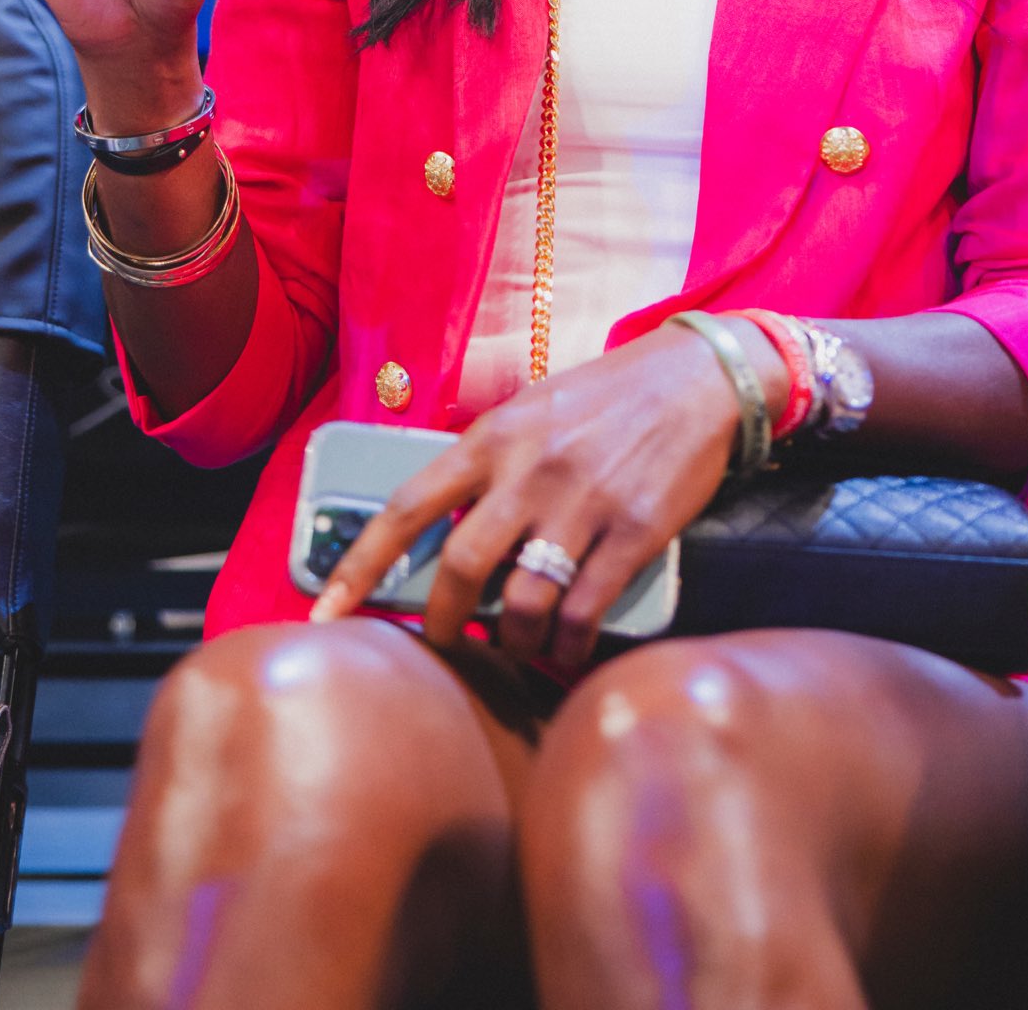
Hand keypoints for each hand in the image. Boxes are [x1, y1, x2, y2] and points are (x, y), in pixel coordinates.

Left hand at [310, 322, 768, 672]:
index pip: (408, 506)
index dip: (360, 564)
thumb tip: (447, 529)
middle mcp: (531, 470)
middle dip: (445, 621)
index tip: (327, 611)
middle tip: (447, 643)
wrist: (699, 378)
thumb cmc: (612, 394)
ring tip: (518, 648)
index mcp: (496, 435)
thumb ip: (491, 461)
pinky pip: (584, 611)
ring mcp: (584, 504)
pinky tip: (567, 650)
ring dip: (514, 642)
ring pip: (524, 603)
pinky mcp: (634, 532)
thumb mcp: (535, 408)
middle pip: (462, 568)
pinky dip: (568, 645)